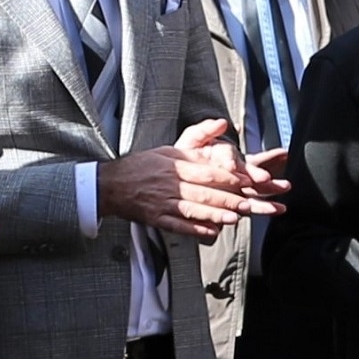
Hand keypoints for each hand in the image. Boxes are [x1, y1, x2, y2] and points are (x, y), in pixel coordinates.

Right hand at [102, 121, 279, 235]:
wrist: (110, 184)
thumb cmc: (142, 166)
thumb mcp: (168, 150)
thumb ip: (196, 145)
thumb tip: (221, 126)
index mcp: (174, 166)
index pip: (206, 172)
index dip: (227, 177)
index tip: (245, 181)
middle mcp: (170, 184)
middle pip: (203, 192)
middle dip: (228, 199)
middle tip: (248, 203)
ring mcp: (163, 203)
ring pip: (193, 210)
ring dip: (215, 214)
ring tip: (235, 217)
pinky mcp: (156, 219)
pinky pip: (178, 226)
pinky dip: (195, 229)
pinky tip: (211, 232)